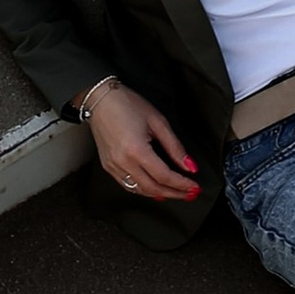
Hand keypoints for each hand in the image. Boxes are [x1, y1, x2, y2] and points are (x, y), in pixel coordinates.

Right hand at [83, 80, 200, 208]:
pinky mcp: (108, 166)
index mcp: (136, 150)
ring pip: (139, 190)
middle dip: (173, 193)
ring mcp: (113, 166)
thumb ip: (174, 146)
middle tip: (189, 194)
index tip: (194, 187)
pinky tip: (154, 188)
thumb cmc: (127, 104)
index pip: (164, 176)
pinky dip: (143, 190)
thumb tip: (189, 165)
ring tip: (175, 192)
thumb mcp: (157, 121)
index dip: (181, 184)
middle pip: (153, 188)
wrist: (100, 99)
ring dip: (159, 194)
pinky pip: (127, 185)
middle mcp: (122, 162)